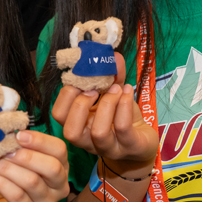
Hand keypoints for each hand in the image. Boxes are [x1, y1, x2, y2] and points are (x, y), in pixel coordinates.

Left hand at [0, 130, 69, 201]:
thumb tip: (3, 126)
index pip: (59, 149)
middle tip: (3, 148)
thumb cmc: (9, 185)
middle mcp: (58, 187)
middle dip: (25, 155)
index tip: (18, 134)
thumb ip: (14, 146)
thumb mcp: (14, 162)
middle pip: (52, 167)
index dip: (40, 140)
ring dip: (6, 167)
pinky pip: (16, 195)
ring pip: (31, 181)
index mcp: (59, 168)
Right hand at [51, 53, 156, 175]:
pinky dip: (125, 105)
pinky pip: (123, 128)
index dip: (66, 95)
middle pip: (70, 131)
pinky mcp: (130, 146)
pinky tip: (129, 91)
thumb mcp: (112, 96)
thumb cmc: (122, 119)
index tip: (82, 79)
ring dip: (107, 104)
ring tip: (116, 88)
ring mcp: (110, 147)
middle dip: (80, 104)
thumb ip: (110, 76)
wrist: (143, 144)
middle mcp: (89, 141)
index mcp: (79, 125)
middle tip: (95, 89)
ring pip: (98, 132)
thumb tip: (111, 54)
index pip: (58, 115)